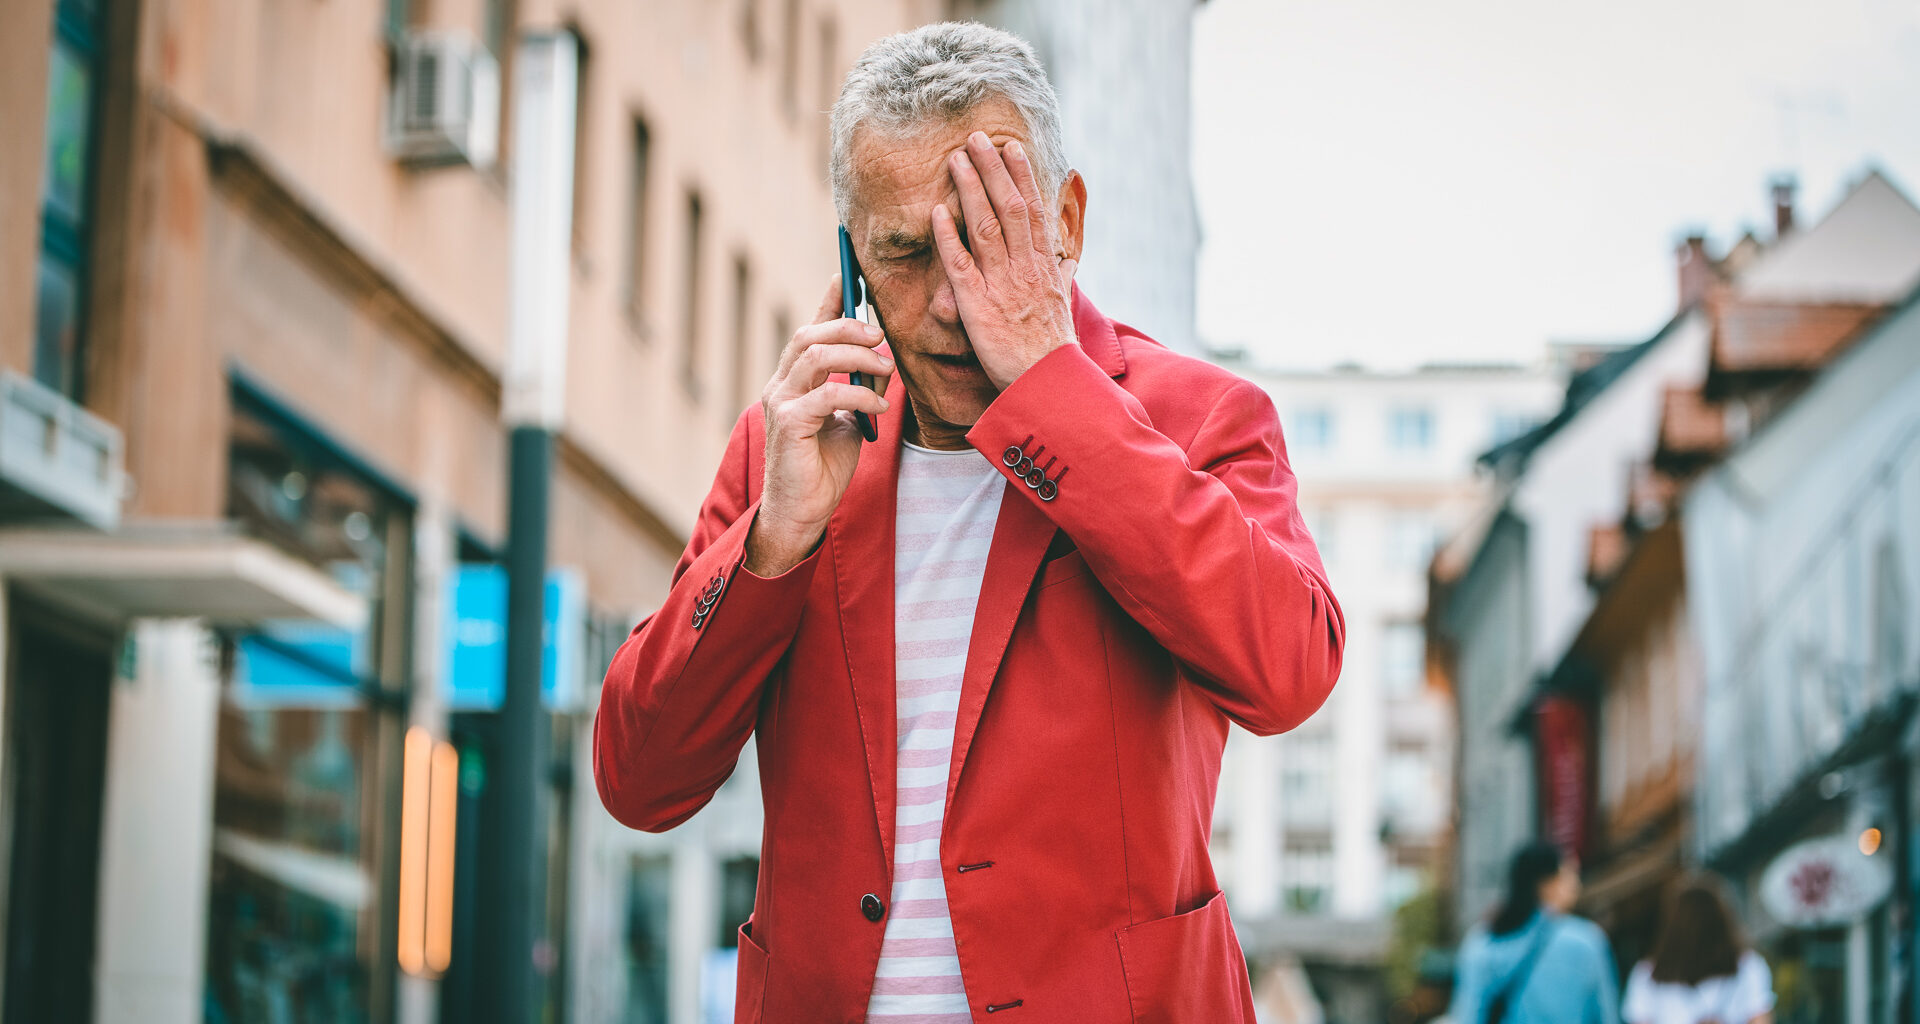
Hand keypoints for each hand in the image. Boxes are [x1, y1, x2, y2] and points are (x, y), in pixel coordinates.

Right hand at [747, 275, 892, 575]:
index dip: (829, 300)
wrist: (803, 511)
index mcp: (793, 380)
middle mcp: (780, 385)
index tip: (848, 273)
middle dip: (849, 326)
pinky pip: (828, 395)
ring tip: (886, 369)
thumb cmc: (823, 467)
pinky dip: (860, 394)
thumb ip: (858, 388)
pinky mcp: (789, 425)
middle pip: (809, 335)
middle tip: (882, 337)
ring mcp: (780, 403)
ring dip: (857, 356)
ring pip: (815, 356)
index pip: (810, 329)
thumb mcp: (848, 419)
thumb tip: (884, 362)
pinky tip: (880, 406)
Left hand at [931, 132, 1079, 390]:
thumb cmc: (1052, 348)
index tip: (1011, 148)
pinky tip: (937, 212)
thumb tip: (1070, 261)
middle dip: (992, 170)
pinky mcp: (977, 304)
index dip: (1021, 176)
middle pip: (1009, 207)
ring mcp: (1001, 284)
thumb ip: (1063, 278)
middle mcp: (1024, 267)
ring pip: (985, 226)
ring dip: (969, 189)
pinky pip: (960, 265)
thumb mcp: (1063, 305)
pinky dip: (948, 237)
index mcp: (1043, 265)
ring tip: (956, 159)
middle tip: (976, 138)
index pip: (1032, 210)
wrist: (1047, 382)